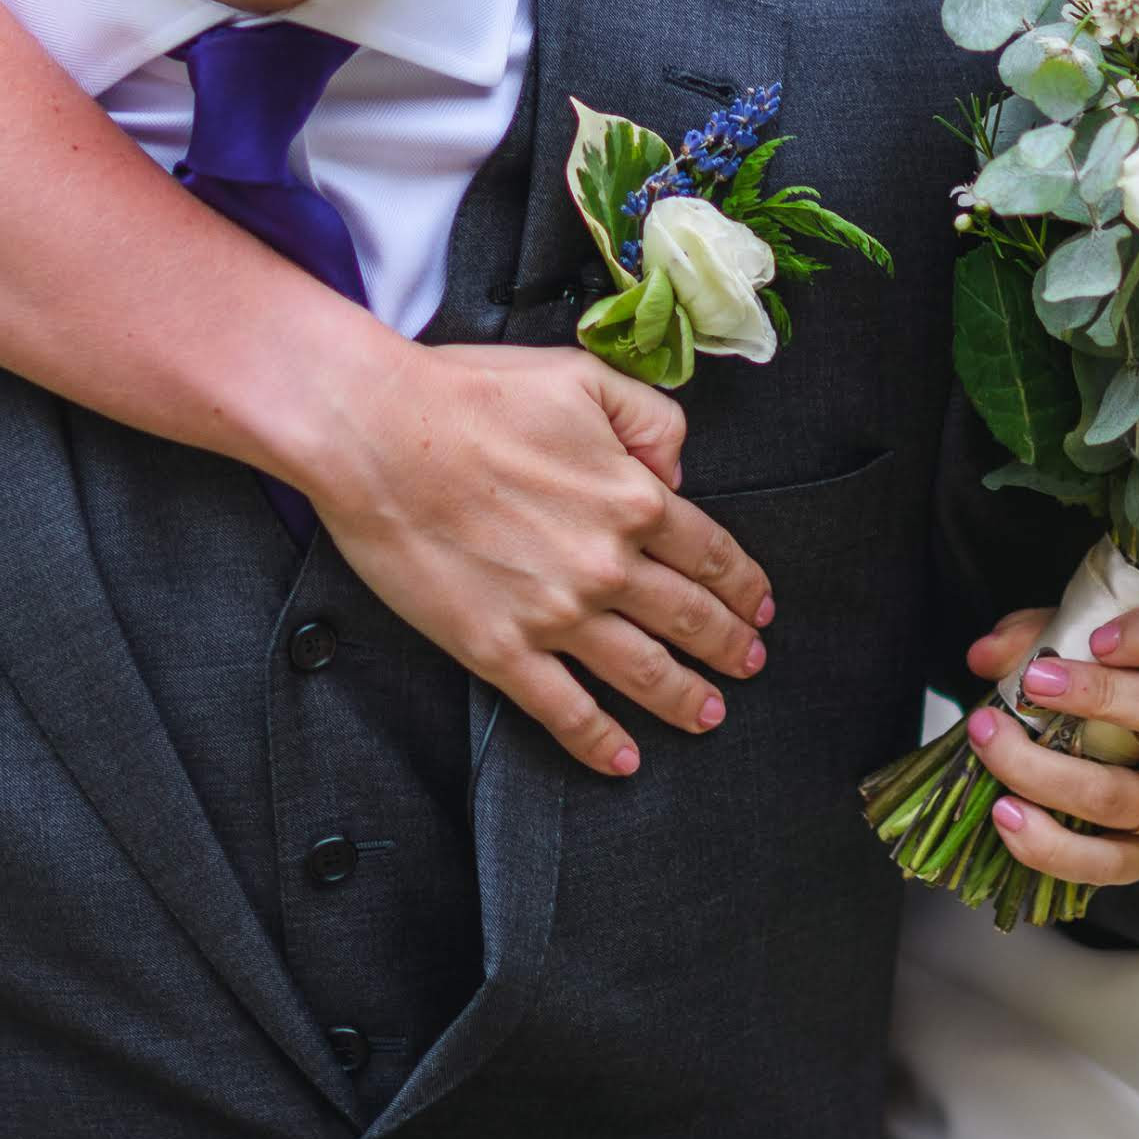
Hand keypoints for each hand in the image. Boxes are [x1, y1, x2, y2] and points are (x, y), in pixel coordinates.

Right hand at [289, 342, 772, 779]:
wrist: (379, 433)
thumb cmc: (473, 395)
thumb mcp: (584, 378)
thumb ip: (652, 421)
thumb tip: (677, 474)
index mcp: (635, 499)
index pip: (711, 553)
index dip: (743, 586)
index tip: (759, 607)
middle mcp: (608, 565)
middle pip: (688, 618)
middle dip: (728, 646)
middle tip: (749, 665)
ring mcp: (556, 615)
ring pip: (642, 672)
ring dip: (684, 698)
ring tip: (708, 714)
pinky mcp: (499, 649)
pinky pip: (563, 709)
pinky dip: (599, 741)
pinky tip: (623, 761)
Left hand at [957, 598, 1138, 887]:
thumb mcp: (1119, 650)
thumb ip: (1054, 636)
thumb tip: (984, 654)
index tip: (1096, 638)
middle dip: (1102, 697)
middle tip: (1033, 684)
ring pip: (1125, 797)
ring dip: (1045, 772)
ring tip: (991, 743)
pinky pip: (1107, 863)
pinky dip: (1050, 845)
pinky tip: (1007, 816)